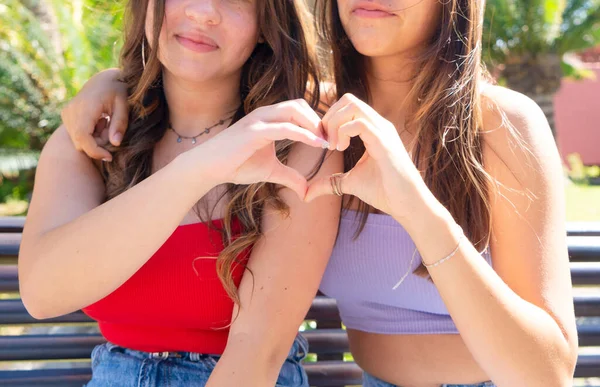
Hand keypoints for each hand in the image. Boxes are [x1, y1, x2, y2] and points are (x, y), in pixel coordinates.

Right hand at [61, 69, 128, 160]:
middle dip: (98, 145)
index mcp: (85, 107)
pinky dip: (89, 135)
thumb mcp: (124, 106)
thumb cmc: (117, 91)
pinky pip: (76, 134)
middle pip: (80, 142)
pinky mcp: (66, 115)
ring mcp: (67, 113)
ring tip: (106, 124)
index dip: (95, 151)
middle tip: (112, 131)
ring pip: (78, 140)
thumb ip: (120, 124)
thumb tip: (115, 143)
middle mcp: (71, 110)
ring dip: (94, 140)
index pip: (83, 137)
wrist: (104, 79)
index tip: (110, 156)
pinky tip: (100, 123)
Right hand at [191, 99, 328, 199]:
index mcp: (269, 118)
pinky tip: (318, 145)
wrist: (209, 168)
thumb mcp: (270, 171)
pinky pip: (286, 127)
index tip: (330, 139)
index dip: (316, 122)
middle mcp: (265, 114)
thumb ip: (290, 176)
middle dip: (319, 120)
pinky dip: (305, 134)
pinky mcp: (255, 131)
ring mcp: (259, 120)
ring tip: (327, 142)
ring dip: (315, 124)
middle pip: (300, 105)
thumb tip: (306, 190)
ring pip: (295, 110)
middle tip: (332, 139)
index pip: (299, 109)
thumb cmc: (236, 165)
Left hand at [305, 94, 427, 219]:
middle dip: (329, 117)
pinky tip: (340, 148)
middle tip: (325, 141)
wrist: (406, 204)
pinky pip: (359, 122)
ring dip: (335, 123)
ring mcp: (383, 130)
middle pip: (348, 99)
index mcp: (373, 129)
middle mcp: (379, 125)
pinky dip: (343, 132)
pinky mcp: (384, 141)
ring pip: (352, 105)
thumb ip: (329, 182)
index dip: (330, 119)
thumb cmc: (384, 192)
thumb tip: (306, 193)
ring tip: (333, 145)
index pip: (347, 106)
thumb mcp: (349, 183)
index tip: (323, 142)